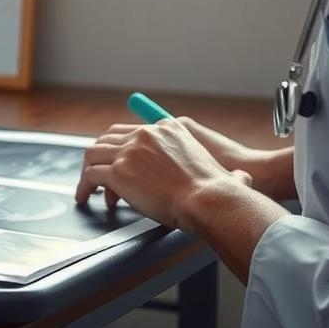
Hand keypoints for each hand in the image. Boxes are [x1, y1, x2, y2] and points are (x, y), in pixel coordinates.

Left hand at [75, 119, 251, 231]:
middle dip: (100, 157)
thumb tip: (243, 177)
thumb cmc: (220, 191)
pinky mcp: (119, 171)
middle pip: (108, 138)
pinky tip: (85, 196)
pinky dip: (85, 185)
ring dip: (88, 171)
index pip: (131, 129)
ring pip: (93, 153)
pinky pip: (92, 174)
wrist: (211, 199)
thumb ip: (225, 169)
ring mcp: (130, 151)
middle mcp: (146, 134)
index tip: (115, 158)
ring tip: (88, 188)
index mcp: (168, 128)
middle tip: (97, 175)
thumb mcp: (223, 168)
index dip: (118, 145)